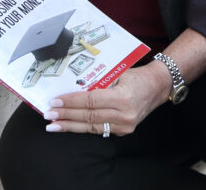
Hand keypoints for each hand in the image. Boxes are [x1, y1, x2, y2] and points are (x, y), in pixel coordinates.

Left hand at [42, 62, 170, 136]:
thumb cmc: (136, 76)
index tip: (54, 102)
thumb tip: (71, 87)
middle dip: (66, 116)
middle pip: (88, 116)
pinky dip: (83, 127)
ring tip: (53, 125)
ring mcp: (125, 126)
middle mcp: (124, 114)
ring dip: (70, 126)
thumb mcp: (118, 73)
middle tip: (48, 115)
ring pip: (91, 127)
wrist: (157, 87)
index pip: (90, 100)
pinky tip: (70, 126)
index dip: (70, 102)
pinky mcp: (124, 131)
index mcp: (122, 97)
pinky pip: (99, 129)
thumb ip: (98, 82)